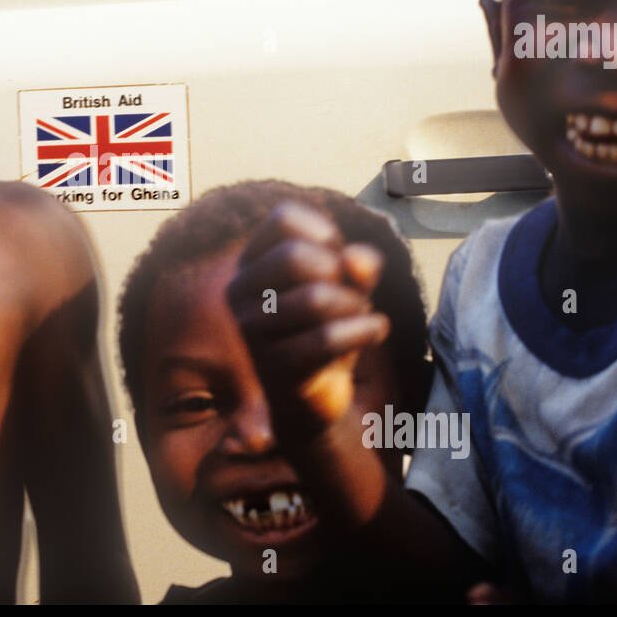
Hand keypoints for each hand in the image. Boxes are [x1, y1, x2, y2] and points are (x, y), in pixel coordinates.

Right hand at [227, 201, 388, 440]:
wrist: (310, 397)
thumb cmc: (324, 328)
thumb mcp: (348, 286)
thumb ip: (358, 264)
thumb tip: (357, 259)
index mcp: (250, 264)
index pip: (283, 218)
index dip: (325, 232)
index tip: (337, 260)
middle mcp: (240, 293)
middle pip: (295, 256)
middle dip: (339, 272)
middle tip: (350, 294)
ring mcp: (252, 333)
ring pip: (316, 298)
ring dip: (355, 305)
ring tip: (361, 316)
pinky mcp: (276, 368)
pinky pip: (327, 339)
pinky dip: (366, 330)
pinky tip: (376, 331)